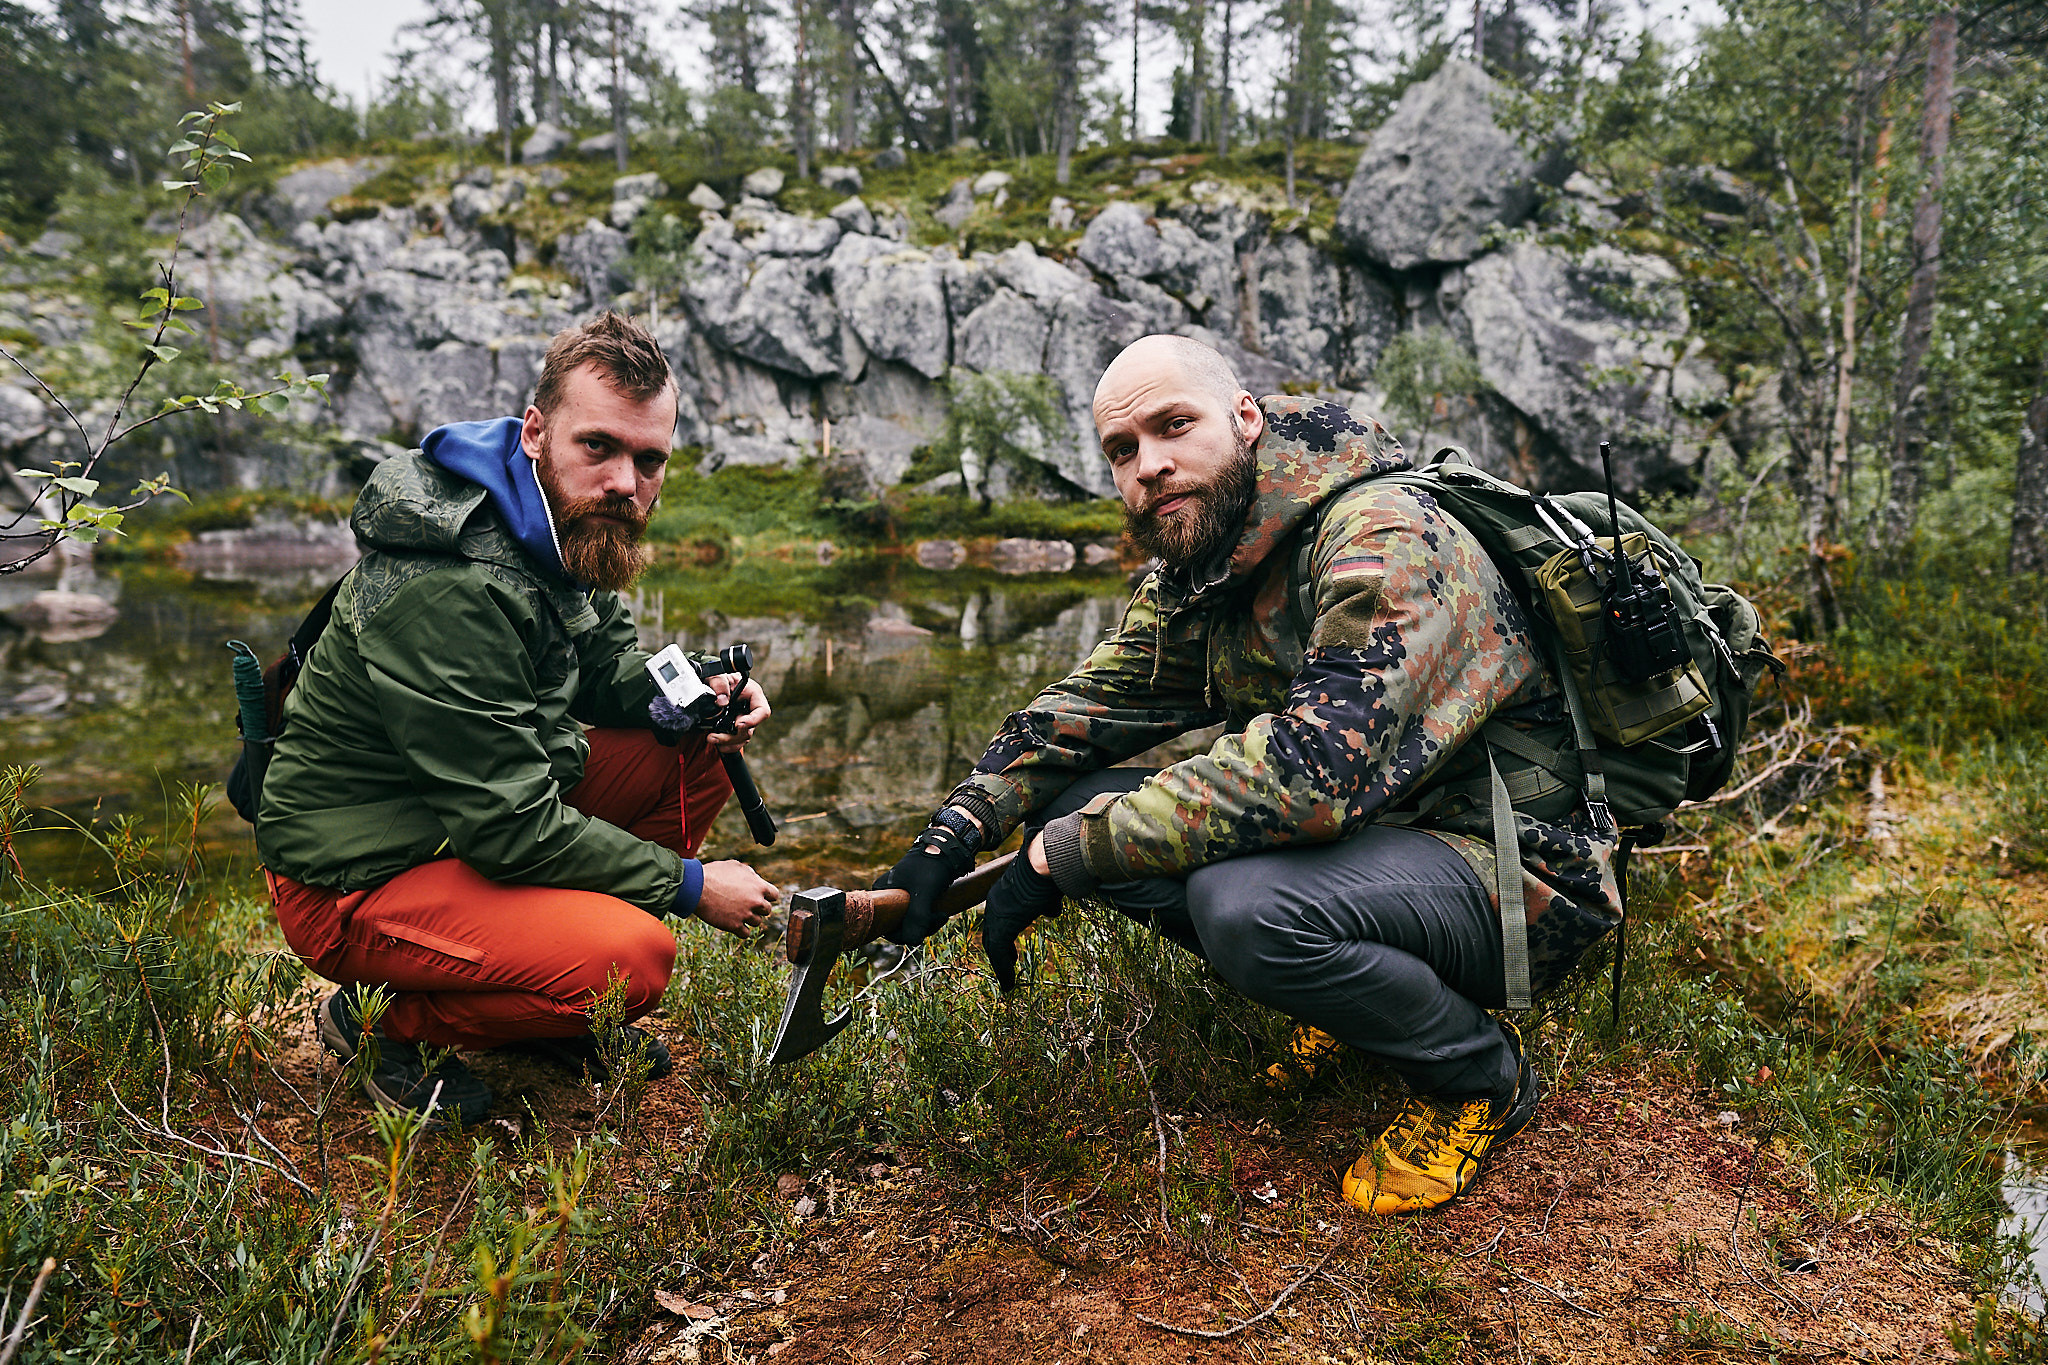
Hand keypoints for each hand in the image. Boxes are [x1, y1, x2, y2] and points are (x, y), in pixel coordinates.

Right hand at [697, 860, 780, 937]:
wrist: (697, 887)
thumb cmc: (715, 874)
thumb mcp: (736, 866)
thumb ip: (750, 874)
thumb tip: (755, 879)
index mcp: (759, 886)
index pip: (774, 895)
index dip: (767, 896)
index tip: (759, 896)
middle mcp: (756, 901)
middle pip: (767, 910)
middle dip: (758, 907)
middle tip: (746, 905)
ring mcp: (746, 915)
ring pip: (757, 922)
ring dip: (749, 918)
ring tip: (736, 912)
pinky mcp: (734, 926)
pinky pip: (746, 934)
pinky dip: (741, 930)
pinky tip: (734, 923)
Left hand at [705, 677, 769, 753]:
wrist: (709, 684)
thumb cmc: (718, 677)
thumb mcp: (716, 675)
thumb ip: (719, 684)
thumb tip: (722, 701)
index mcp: (753, 693)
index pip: (762, 711)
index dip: (753, 720)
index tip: (738, 724)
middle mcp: (751, 708)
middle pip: (750, 728)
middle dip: (733, 735)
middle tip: (715, 736)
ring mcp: (745, 719)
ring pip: (743, 737)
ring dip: (728, 741)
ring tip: (711, 739)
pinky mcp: (737, 727)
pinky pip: (738, 741)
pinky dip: (729, 746)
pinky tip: (719, 745)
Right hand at [875, 825, 975, 945]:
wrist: (948, 849)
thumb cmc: (931, 866)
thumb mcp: (924, 892)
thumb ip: (917, 916)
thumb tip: (912, 941)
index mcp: (881, 893)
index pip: (885, 926)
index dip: (903, 934)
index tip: (922, 929)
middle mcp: (889, 896)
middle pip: (899, 926)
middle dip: (920, 928)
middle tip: (938, 918)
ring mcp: (902, 897)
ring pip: (911, 922)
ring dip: (927, 923)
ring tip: (942, 915)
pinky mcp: (914, 897)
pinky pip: (918, 915)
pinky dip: (929, 918)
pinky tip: (941, 913)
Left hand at [982, 846, 1063, 994]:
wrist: (1042, 864)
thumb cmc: (1047, 871)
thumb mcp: (1046, 890)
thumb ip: (1046, 902)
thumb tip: (1052, 910)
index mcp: (1003, 893)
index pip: (998, 919)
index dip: (1002, 935)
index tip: (1008, 947)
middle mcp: (995, 904)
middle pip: (991, 934)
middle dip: (998, 951)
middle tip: (1007, 965)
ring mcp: (997, 915)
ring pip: (993, 947)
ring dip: (1000, 965)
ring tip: (1007, 981)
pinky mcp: (1003, 926)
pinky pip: (999, 955)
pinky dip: (1003, 971)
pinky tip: (1009, 983)